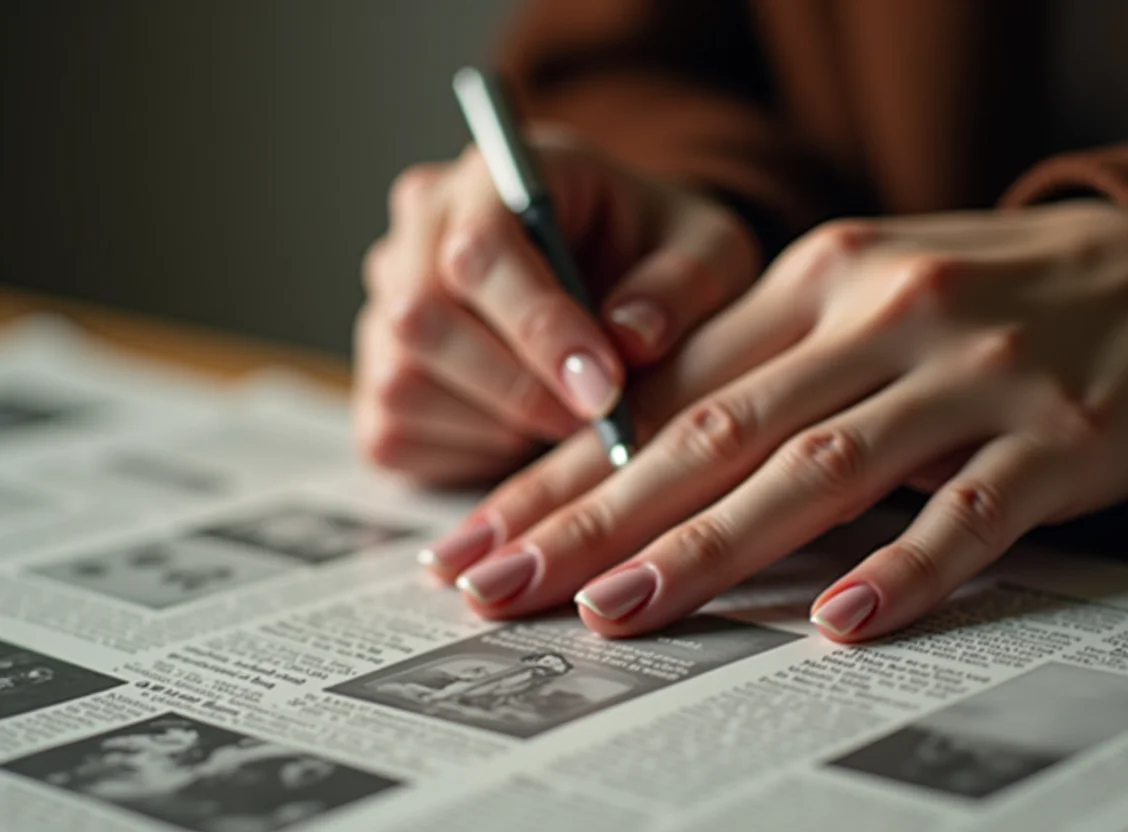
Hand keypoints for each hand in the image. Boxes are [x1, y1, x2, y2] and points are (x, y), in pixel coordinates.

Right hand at [355, 130, 758, 484]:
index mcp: (495, 174)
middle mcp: (421, 227)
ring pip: (402, 379)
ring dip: (495, 424)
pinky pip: (393, 429)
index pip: (481, 248)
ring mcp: (386, 299)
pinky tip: (522, 433)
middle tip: (595, 422)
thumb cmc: (658, 254)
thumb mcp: (708, 252)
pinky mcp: (376, 373)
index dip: (538, 327)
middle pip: (421, 315)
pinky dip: (465, 454)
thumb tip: (630, 339)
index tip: (604, 387)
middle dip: (517, 388)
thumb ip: (682, 285)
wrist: (622, 276)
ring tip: (567, 420)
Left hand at [425, 201, 1127, 640]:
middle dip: (596, 517)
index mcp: (813, 282)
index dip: (567, 469)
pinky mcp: (1054, 440)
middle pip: (714, 432)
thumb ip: (750, 368)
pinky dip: (902, 568)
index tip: (489, 533)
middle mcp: (878, 319)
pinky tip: (838, 622)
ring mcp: (968, 378)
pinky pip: (969, 514)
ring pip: (819, 471)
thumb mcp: (848, 299)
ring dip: (711, 546)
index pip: (666, 390)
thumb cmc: (965, 295)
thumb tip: (623, 454)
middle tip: (504, 586)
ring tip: (619, 611)